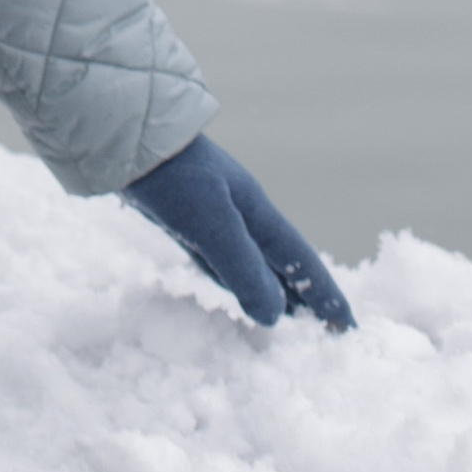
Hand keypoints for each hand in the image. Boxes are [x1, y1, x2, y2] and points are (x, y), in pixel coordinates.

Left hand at [123, 135, 355, 331]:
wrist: (123, 137)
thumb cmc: (173, 178)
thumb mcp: (214, 225)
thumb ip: (245, 269)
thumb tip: (276, 316)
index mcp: (256, 212)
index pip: (301, 261)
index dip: (325, 296)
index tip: (348, 329)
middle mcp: (241, 214)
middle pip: (282, 264)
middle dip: (306, 297)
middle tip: (326, 334)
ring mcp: (213, 216)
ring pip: (254, 264)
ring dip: (274, 292)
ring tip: (290, 322)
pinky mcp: (185, 221)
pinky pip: (224, 263)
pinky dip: (239, 283)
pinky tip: (235, 291)